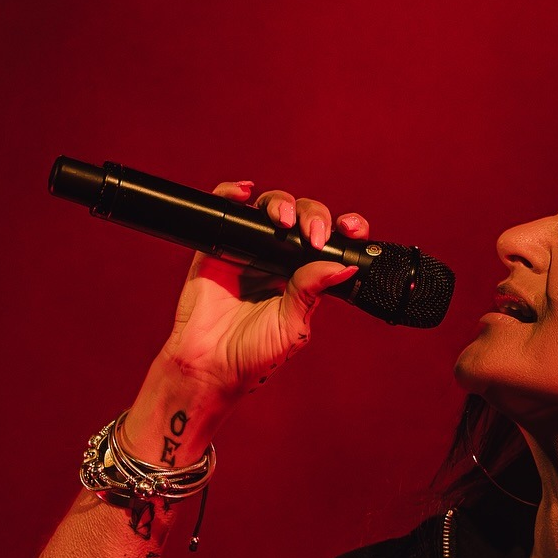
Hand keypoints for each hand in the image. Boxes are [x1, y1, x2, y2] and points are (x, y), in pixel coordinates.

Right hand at [160, 180, 370, 398]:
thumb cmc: (252, 354)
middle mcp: (279, 258)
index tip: (349, 229)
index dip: (342, 229)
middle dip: (312, 215)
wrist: (208, 365)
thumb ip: (312, 291)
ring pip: (269, 206)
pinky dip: (233, 191)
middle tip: (312, 235)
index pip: (330, 242)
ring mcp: (248, 248)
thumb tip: (344, 266)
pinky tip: (244, 192)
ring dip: (280, 202)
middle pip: (302, 216)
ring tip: (282, 219)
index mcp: (304, 277)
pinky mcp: (218, 244)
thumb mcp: (291, 324)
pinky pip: (226, 206)